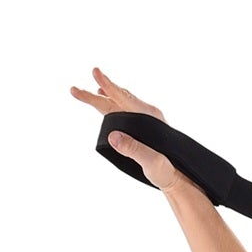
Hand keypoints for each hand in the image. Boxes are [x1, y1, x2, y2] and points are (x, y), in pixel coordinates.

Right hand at [68, 65, 180, 191]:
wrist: (178, 178)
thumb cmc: (167, 171)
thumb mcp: (152, 162)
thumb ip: (133, 149)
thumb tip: (112, 136)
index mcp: (149, 118)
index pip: (124, 98)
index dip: (108, 85)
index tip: (95, 72)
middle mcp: (146, 115)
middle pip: (115, 100)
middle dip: (93, 96)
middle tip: (73, 89)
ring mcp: (143, 120)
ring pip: (117, 105)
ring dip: (100, 98)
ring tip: (86, 92)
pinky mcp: (140, 128)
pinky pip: (122, 111)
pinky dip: (111, 103)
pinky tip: (105, 99)